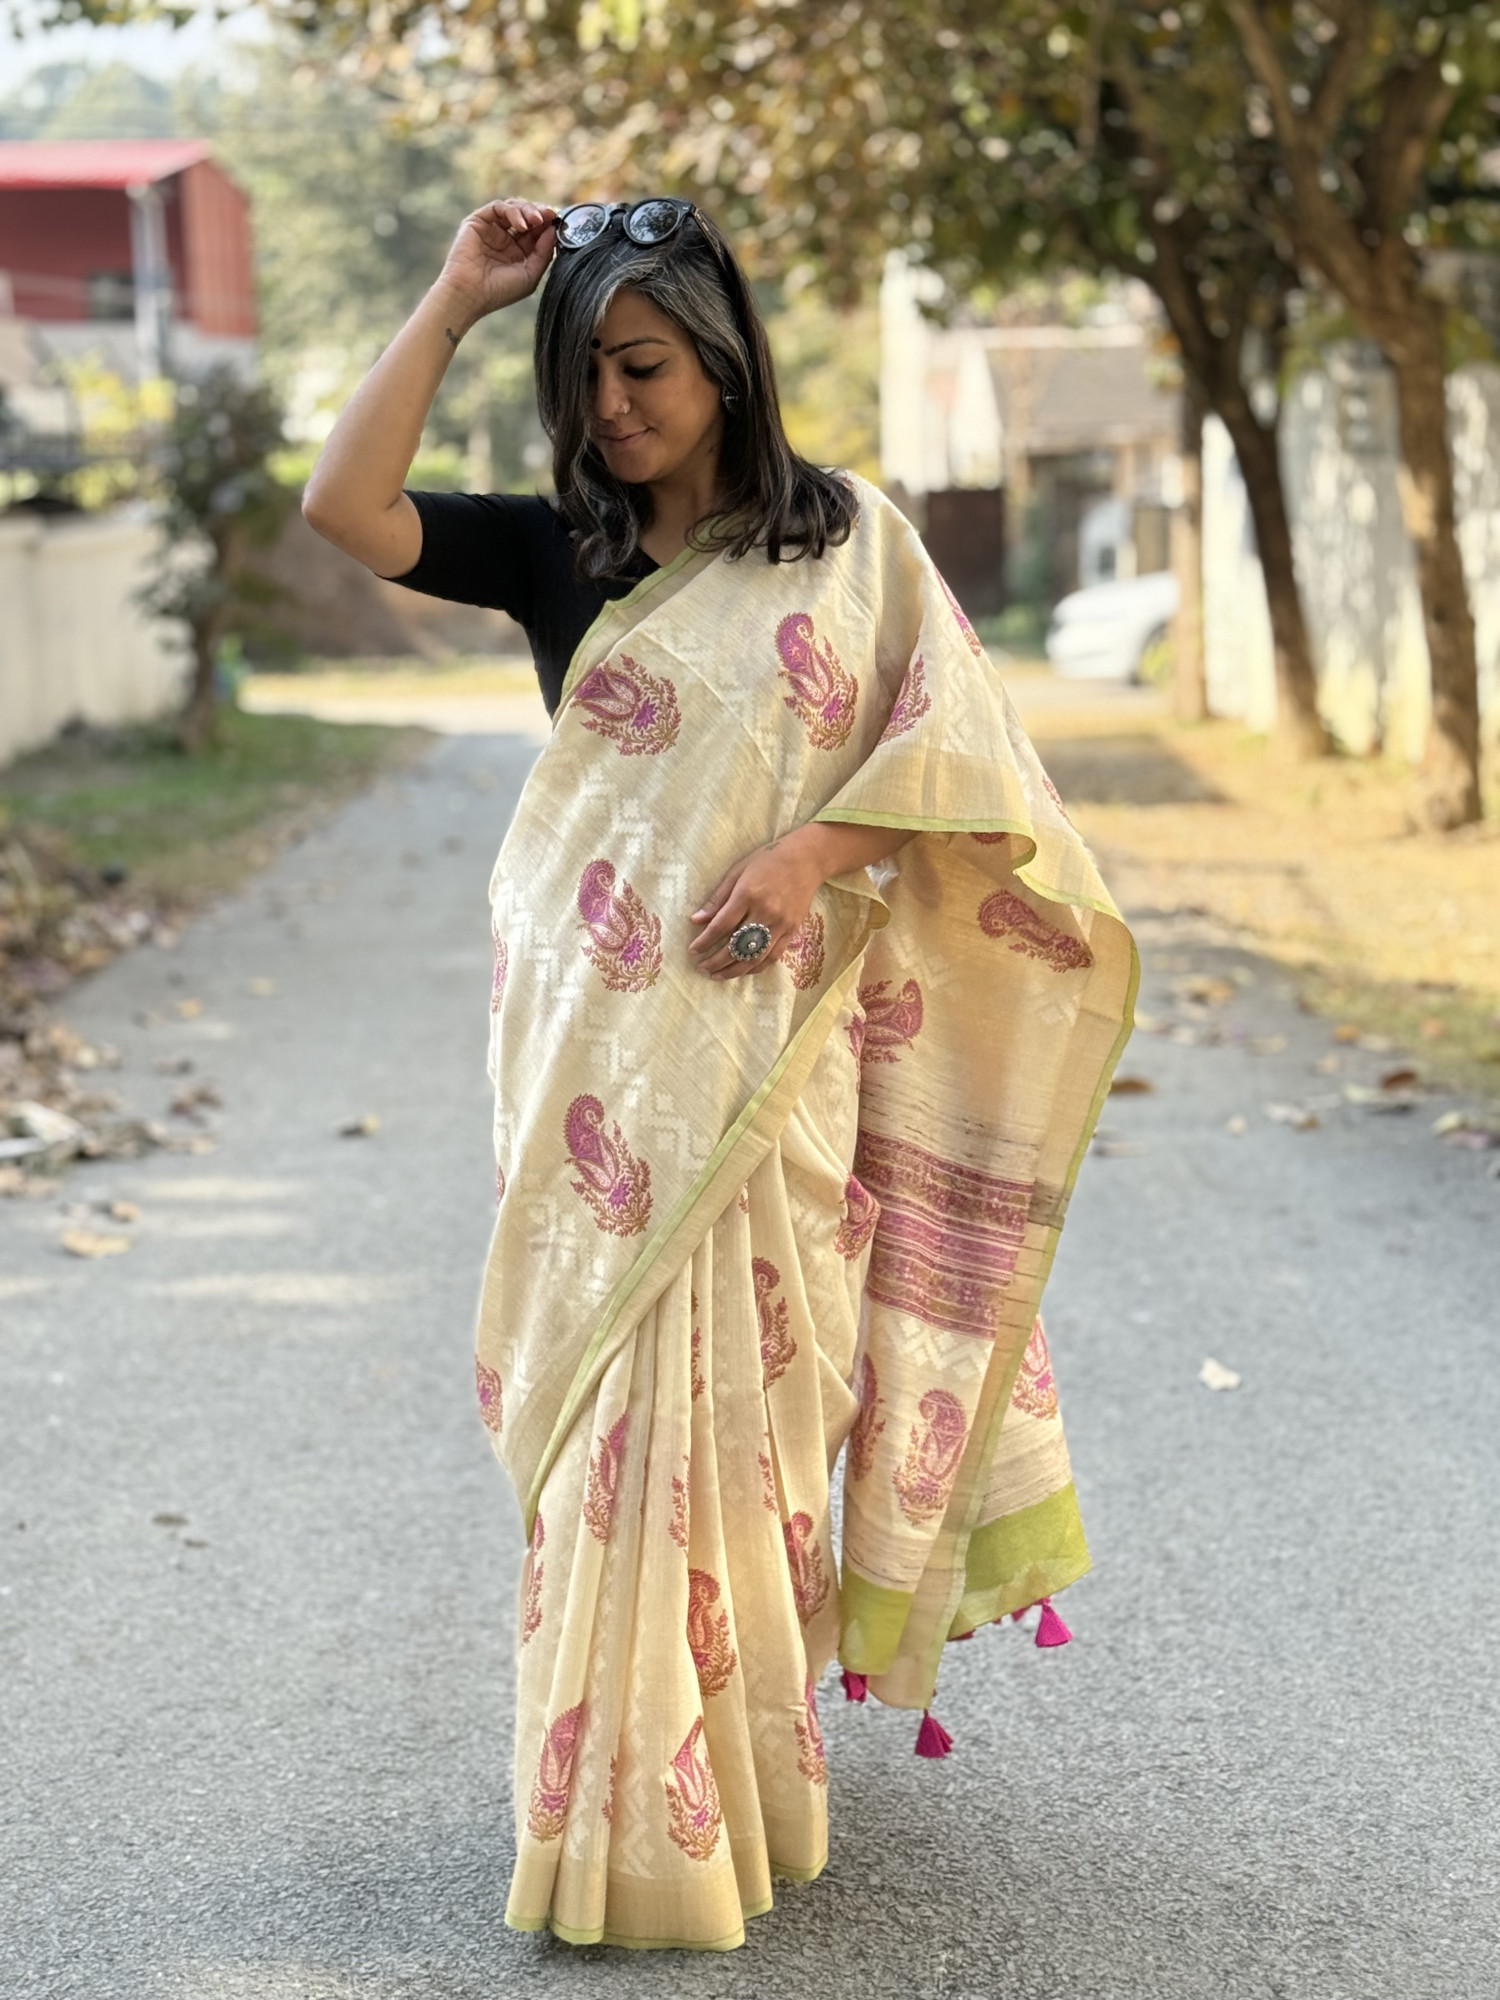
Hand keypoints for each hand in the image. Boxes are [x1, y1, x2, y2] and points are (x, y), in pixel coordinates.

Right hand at [433, 198, 558, 329]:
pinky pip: (498, 208)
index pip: (536, 232)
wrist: (469, 295)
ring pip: (513, 208)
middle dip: (540, 213)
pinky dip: (512, 211)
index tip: (560, 222)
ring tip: (536, 220)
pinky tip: (522, 224)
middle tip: (550, 215)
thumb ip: (544, 252)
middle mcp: (505, 239)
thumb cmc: (499, 291)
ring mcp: (491, 230)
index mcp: (518, 252)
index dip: (548, 225)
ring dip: (528, 210)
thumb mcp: (530, 274)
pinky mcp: (478, 222)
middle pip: (527, 216)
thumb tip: (554, 230)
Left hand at [688, 829, 827, 979]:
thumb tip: (696, 920)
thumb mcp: (737, 871)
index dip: (705, 941)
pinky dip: (756, 967)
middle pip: (737, 946)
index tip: (693, 951)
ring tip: (718, 975)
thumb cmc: (768, 860)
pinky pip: (773, 956)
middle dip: (716, 961)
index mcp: (748, 895)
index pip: (721, 925)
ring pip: (755, 957)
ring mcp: (781, 924)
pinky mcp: (792, 931)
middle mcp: (765, 912)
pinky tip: (743, 970)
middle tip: (702, 967)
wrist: (807, 859)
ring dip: (734, 970)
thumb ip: (718, 898)